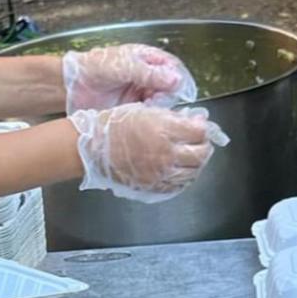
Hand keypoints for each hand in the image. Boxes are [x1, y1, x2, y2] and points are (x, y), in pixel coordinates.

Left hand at [61, 43, 196, 113]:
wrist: (72, 85)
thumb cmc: (97, 67)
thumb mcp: (126, 66)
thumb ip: (151, 74)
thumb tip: (177, 80)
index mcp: (148, 58)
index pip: (173, 66)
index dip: (179, 78)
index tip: (182, 90)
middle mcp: (147, 75)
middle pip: (169, 85)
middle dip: (168, 94)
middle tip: (159, 100)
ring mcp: (140, 91)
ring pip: (161, 100)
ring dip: (159, 105)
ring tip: (149, 107)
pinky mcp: (133, 107)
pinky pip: (148, 111)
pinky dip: (150, 114)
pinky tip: (144, 115)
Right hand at [69, 104, 228, 201]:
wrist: (92, 147)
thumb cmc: (115, 124)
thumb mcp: (146, 110)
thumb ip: (173, 117)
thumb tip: (196, 121)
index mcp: (164, 130)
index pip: (200, 132)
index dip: (203, 127)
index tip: (200, 124)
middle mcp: (165, 154)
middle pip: (201, 154)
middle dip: (204, 146)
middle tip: (201, 141)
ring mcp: (159, 173)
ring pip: (192, 172)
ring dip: (196, 163)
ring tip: (192, 155)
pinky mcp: (152, 187)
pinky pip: (178, 186)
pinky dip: (184, 178)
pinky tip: (180, 170)